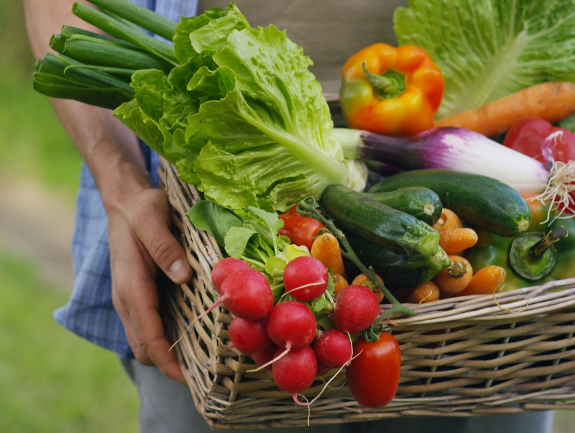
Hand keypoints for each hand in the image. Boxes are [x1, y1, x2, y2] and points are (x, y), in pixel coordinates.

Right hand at [108, 184, 191, 382]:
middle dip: (168, 364)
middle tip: (204, 371)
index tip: (188, 378)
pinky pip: (149, 325)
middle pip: (144, 346)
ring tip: (200, 359)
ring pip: (145, 339)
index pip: (147, 334)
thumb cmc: (141, 208)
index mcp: (131, 285)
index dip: (166, 360)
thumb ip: (164, 247)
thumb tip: (182, 276)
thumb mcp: (152, 218)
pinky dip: (164, 338)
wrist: (125, 201)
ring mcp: (130, 298)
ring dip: (167, 354)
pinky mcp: (138, 294)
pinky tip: (190, 334)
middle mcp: (127, 298)